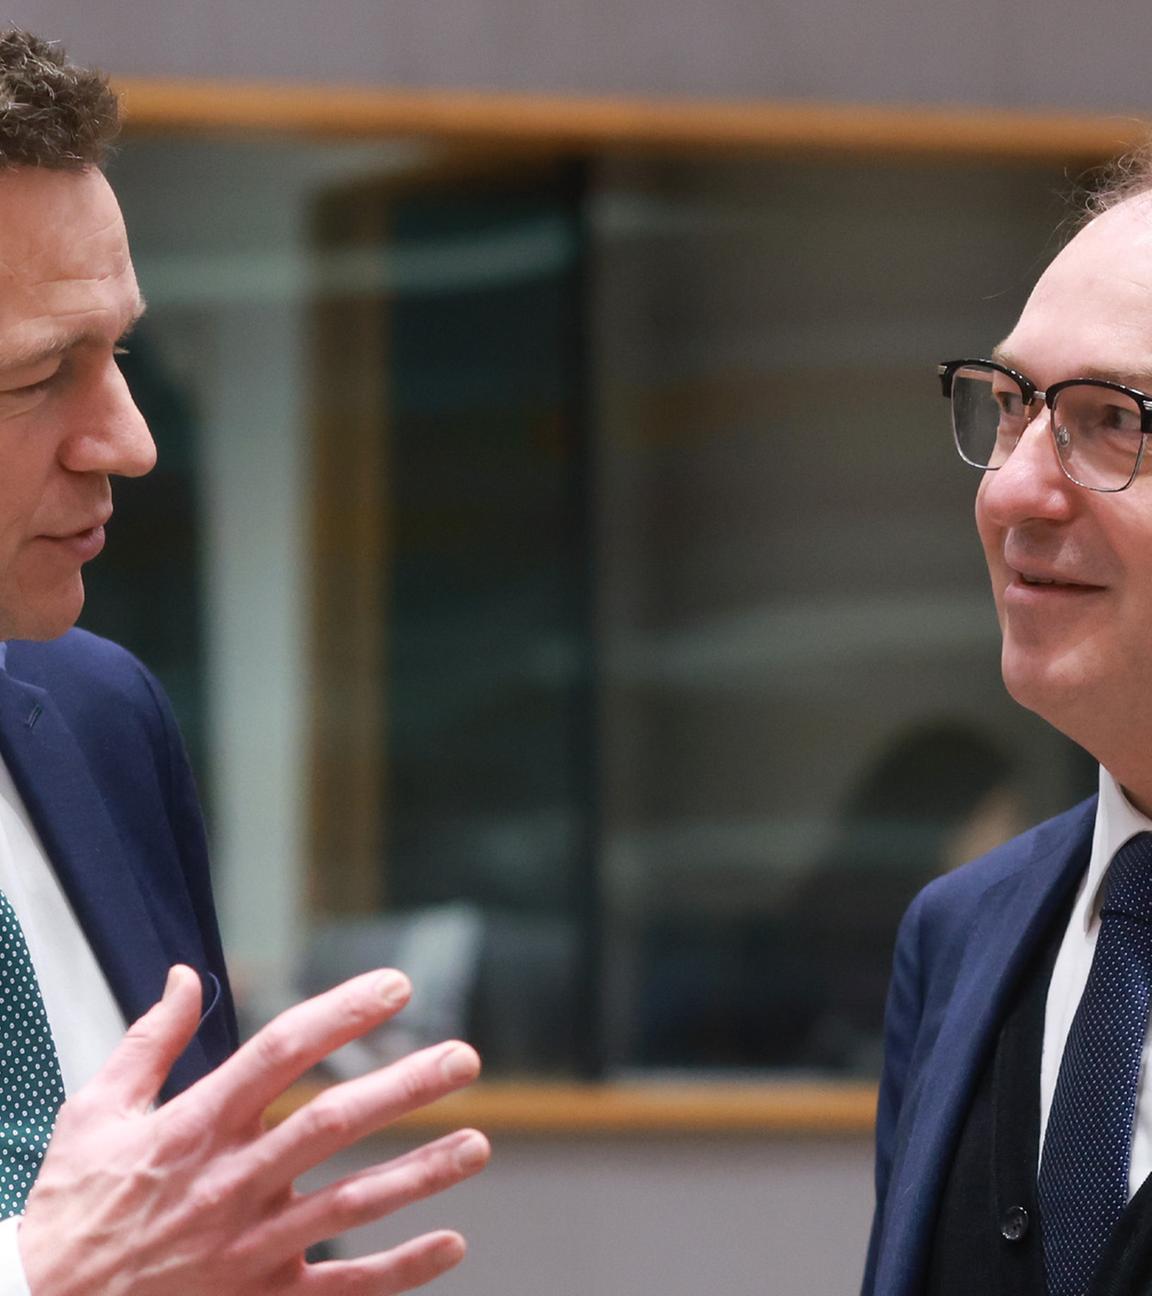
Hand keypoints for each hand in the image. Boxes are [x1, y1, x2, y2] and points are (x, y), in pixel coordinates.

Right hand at [18, 965, 489, 1294]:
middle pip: (332, 1124)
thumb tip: (186, 974)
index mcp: (196, 1125)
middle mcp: (231, 1181)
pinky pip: (340, 1288)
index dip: (343, 1013)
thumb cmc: (75, 1206)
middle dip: (403, 1087)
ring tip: (478, 1143)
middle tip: (463, 1058)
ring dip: (420, 1174)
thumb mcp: (94, 1111)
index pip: (282, 1052)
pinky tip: (449, 1245)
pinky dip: (399, 1271)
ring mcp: (249, 1245)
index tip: (397, 985)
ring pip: (351, 1204)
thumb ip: (150, 1040)